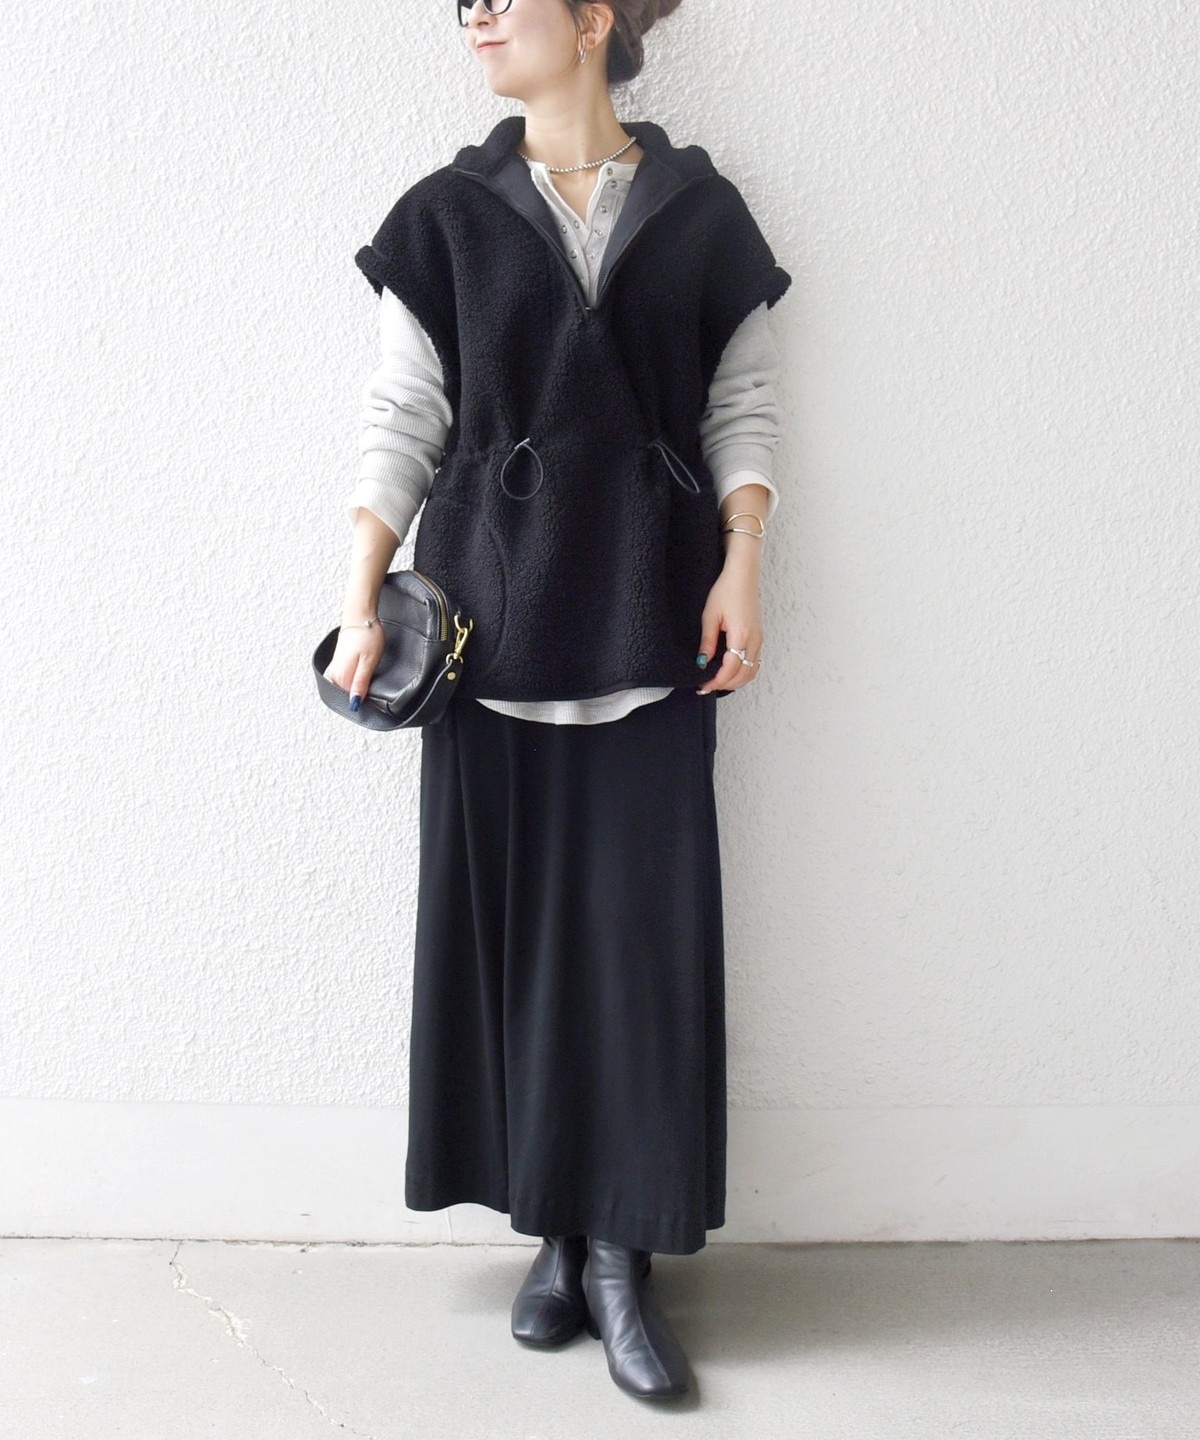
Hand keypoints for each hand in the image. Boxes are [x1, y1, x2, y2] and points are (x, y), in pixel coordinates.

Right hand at [323, 622, 384, 709]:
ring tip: (366, 674)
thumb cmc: (367, 636)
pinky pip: (343, 680)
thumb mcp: (369, 662)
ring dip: (355, 686)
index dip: (365, 700)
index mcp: (341, 677)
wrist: (360, 617)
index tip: (374, 695)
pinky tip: (359, 673)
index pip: (351, 700)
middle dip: (359, 694)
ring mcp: (334, 669)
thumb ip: (360, 683)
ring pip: (345, 688)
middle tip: (371, 681)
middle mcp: (334, 675)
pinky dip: (351, 680)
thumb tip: (354, 703)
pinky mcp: (337, 664)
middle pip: (346, 695)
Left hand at [695, 559, 762, 694]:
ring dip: (736, 681)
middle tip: (707, 687)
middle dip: (725, 685)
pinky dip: (743, 672)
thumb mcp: (710, 616)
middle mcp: (754, 640)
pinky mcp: (759, 637)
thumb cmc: (726, 591)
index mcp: (741, 636)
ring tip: (717, 682)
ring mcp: (759, 639)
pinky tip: (730, 672)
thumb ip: (708, 642)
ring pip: (752, 672)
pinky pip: (754, 663)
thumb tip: (703, 662)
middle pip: (743, 675)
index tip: (703, 686)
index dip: (716, 682)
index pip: (730, 669)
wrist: (743, 576)